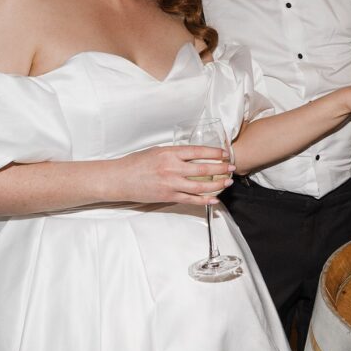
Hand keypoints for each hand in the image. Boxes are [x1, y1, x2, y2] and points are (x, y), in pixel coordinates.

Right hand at [117, 145, 234, 205]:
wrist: (119, 179)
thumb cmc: (135, 163)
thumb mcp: (156, 151)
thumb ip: (174, 153)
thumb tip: (192, 155)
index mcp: (169, 153)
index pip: (198, 151)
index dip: (214, 152)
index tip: (224, 153)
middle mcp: (172, 167)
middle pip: (203, 169)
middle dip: (221, 168)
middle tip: (231, 167)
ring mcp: (171, 183)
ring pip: (201, 186)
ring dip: (217, 184)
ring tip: (227, 182)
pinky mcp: (168, 196)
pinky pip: (191, 199)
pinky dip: (205, 200)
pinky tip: (215, 199)